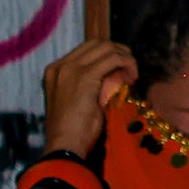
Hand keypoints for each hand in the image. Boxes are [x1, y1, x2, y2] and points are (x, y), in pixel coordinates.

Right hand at [39, 37, 134, 157]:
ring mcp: (71, 69)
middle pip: (97, 43)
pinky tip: (132, 78)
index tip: (120, 69)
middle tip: (130, 69)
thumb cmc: (73, 130)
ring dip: (125, 58)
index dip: (108, 54)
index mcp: (55, 70)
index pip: (86, 49)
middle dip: (118, 51)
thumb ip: (89, 83)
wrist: (65, 145)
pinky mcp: (85, 75)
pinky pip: (113, 59)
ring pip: (107, 48)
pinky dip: (127, 64)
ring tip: (132, 75)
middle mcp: (61, 65)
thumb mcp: (78, 99)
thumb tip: (113, 74)